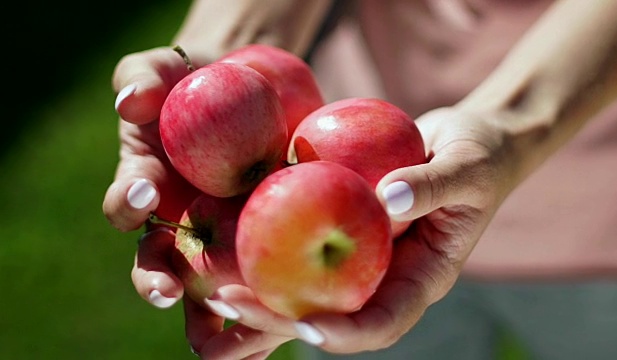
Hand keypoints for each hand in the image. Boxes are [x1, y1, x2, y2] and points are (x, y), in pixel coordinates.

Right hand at [102, 46, 292, 357]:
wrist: (251, 88)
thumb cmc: (199, 78)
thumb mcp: (171, 68)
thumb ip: (143, 77)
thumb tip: (131, 101)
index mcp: (148, 183)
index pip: (127, 202)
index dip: (128, 202)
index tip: (146, 193)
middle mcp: (177, 219)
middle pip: (158, 263)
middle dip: (157, 282)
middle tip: (168, 293)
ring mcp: (219, 234)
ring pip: (207, 288)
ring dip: (210, 315)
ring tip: (224, 339)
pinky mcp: (262, 238)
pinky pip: (263, 275)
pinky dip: (267, 303)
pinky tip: (287, 322)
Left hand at [202, 107, 516, 353]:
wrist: (465, 141)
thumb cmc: (477, 156)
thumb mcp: (467, 166)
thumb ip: (434, 185)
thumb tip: (388, 200)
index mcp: (420, 276)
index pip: (383, 321)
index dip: (345, 333)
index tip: (306, 328)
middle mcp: (383, 273)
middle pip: (328, 313)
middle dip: (276, 318)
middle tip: (228, 304)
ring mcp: (360, 254)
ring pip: (305, 288)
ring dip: (258, 294)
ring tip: (208, 290)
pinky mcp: (340, 226)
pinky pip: (300, 241)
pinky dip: (265, 245)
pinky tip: (223, 237)